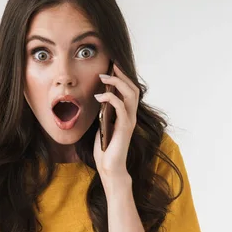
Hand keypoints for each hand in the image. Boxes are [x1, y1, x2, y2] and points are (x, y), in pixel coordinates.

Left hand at [93, 63, 139, 179]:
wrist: (110, 167)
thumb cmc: (105, 148)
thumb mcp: (103, 125)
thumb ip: (104, 112)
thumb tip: (98, 97)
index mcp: (127, 114)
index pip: (129, 90)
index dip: (123, 77)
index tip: (112, 66)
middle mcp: (131, 115)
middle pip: (133, 88)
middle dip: (122, 74)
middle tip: (110, 65)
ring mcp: (130, 121)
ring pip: (130, 94)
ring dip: (117, 83)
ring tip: (104, 77)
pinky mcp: (125, 127)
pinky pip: (121, 107)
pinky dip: (110, 99)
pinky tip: (99, 97)